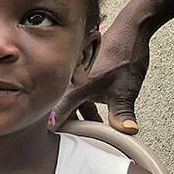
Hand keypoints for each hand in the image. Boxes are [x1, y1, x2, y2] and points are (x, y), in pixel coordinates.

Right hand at [52, 15, 149, 133]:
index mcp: (73, 89)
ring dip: (77, 120)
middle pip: (60, 113)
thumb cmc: (124, 53)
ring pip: (69, 106)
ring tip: (85, 134)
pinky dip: (83, 110)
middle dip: (65, 128)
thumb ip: (123, 113)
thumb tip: (127, 130)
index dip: (49, 131)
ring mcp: (74, 81)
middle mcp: (68, 85)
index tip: (43, 143)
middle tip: (69, 143)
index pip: (55, 116)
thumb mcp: (126, 90)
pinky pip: (77, 99)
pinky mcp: (82, 79)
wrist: (130, 30)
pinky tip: (94, 119)